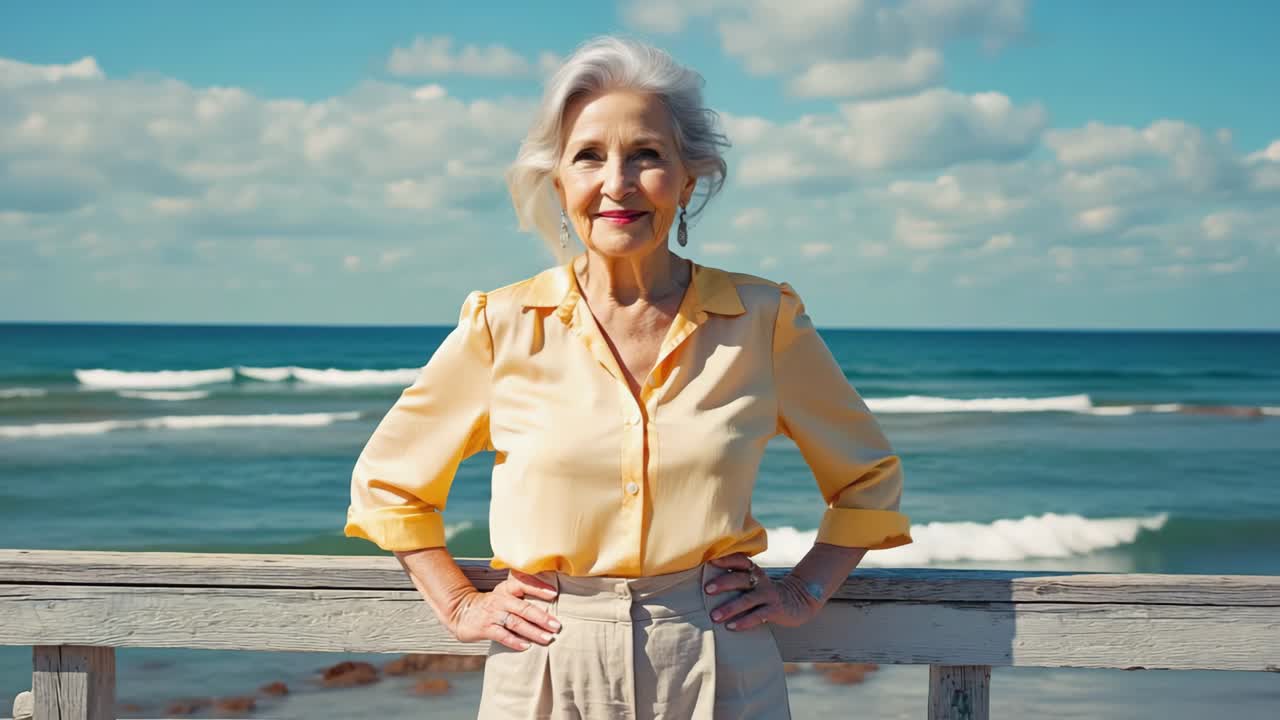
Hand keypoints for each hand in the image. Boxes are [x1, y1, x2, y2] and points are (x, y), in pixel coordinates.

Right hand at [448, 570, 561, 650]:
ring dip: (532, 631)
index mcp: (506, 589)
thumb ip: (522, 596)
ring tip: (547, 638)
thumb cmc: (490, 604)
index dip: (539, 588)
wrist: (461, 611)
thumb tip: (551, 603)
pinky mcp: (485, 628)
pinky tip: (527, 646)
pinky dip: (515, 641)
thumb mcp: (504, 594)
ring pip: (515, 623)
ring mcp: (492, 614)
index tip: (554, 593)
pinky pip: (502, 635)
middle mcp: (500, 600)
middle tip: (556, 625)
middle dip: (541, 617)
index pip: (523, 584)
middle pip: (523, 607)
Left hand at [705, 553, 822, 630]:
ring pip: (747, 600)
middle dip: (723, 583)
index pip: (740, 561)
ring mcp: (768, 595)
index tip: (711, 561)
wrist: (799, 601)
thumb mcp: (755, 581)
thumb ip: (737, 579)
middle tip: (707, 589)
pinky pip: (758, 616)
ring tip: (714, 616)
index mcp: (754, 572)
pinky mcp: (775, 610)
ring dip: (730, 608)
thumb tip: (705, 582)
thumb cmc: (767, 593)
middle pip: (741, 579)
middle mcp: (760, 581)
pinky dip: (744, 621)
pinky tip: (731, 627)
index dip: (727, 559)